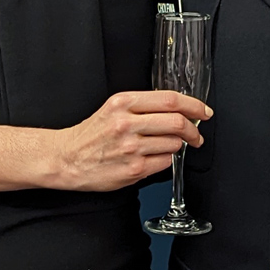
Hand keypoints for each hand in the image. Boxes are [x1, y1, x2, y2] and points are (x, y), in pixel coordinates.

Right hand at [52, 90, 209, 190]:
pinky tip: (154, 158)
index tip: (203, 111)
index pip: (170, 100)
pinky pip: (165, 163)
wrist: (66, 159)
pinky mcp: (133, 169)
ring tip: (166, 147)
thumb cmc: (91, 135)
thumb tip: (178, 110)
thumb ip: (143, 107)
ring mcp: (131, 148)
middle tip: (196, 135)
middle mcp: (127, 123)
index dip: (194, 105)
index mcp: (123, 103)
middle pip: (177, 122)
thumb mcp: (113, 109)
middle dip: (194, 130)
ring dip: (177, 146)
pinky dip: (165, 160)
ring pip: (173, 144)